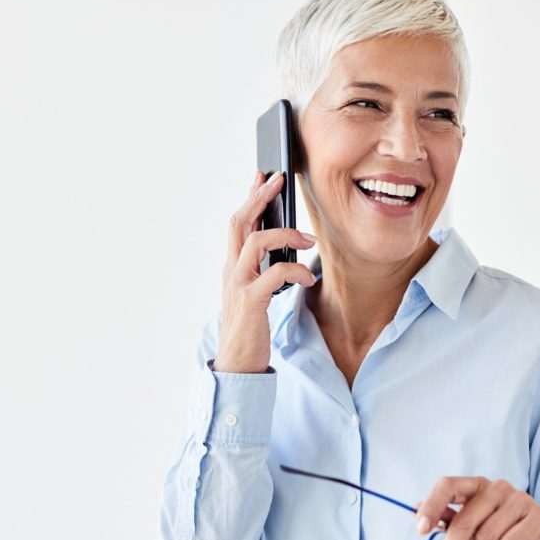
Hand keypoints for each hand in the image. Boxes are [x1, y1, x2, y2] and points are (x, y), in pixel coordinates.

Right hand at [213, 171, 317, 373]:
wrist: (237, 362)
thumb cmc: (250, 328)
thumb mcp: (255, 293)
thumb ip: (263, 270)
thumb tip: (286, 248)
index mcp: (232, 267)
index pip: (237, 223)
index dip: (249, 197)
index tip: (262, 176)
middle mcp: (231, 271)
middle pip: (239, 222)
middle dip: (259, 198)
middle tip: (278, 181)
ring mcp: (238, 284)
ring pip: (256, 242)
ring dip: (285, 233)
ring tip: (308, 239)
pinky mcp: (251, 301)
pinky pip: (275, 274)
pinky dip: (296, 271)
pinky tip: (308, 278)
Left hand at [415, 477, 539, 539]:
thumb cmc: (502, 538)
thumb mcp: (472, 530)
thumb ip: (448, 519)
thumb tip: (414, 511)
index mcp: (478, 486)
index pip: (448, 485)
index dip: (432, 506)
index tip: (421, 531)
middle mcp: (499, 488)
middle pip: (465, 521)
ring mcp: (521, 500)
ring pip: (486, 537)